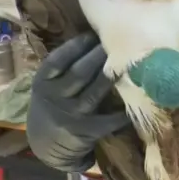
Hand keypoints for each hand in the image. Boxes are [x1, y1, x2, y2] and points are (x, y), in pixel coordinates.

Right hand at [26, 33, 129, 171]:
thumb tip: (92, 36)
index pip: (57, 60)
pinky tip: (136, 96)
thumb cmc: (53, 104)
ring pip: (95, 91)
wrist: (46, 145)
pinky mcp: (86, 131)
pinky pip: (109, 118)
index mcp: (42, 82)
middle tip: (116, 41)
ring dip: (112, 75)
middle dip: (99, 56)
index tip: (92, 34)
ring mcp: (71, 115)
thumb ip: (63, 68)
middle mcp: (55, 97)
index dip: (75, 46)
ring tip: (127, 61)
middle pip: (79, 73)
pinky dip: (122, 109)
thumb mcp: (48, 86)